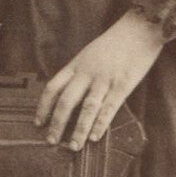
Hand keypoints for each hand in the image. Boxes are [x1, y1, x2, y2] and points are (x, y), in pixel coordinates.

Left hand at [35, 10, 165, 151]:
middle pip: (66, 100)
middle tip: (50, 141)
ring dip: (78, 129)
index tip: (37, 122)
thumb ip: (79, 72)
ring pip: (86, 108)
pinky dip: (99, 123)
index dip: (43, 106)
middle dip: (56, 123)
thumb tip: (69, 94)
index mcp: (75, 65)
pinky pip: (109, 107)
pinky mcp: (122, 85)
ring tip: (72, 146)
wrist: (138, 29)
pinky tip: (93, 137)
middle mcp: (86, 73)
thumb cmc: (114, 43)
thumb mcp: (89, 54)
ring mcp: (104, 79)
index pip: (53, 87)